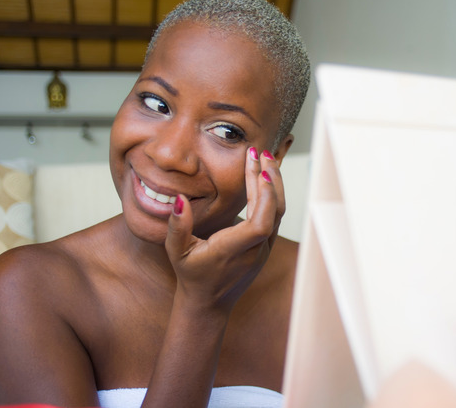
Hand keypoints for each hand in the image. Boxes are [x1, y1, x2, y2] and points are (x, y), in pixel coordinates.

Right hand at [164, 147, 284, 314]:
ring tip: (265, 158)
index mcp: (234, 251)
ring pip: (279, 213)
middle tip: (260, 153)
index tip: (260, 172)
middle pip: (274, 212)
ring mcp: (264, 249)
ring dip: (274, 184)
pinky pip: (275, 216)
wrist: (209, 302)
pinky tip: (266, 176)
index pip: (259, 225)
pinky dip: (272, 194)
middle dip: (270, 180)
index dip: (264, 199)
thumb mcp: (176, 252)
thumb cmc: (191, 276)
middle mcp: (254, 250)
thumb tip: (180, 200)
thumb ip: (177, 227)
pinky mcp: (266, 245)